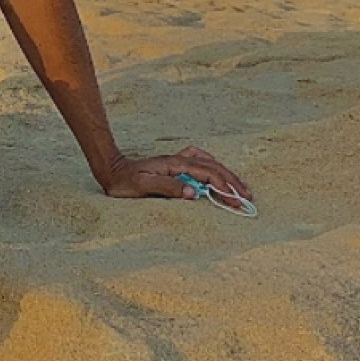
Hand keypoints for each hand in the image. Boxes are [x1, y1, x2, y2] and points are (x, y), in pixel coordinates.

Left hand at [100, 144, 254, 209]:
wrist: (111, 171)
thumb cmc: (124, 182)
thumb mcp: (143, 186)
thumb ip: (168, 187)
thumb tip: (194, 192)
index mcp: (176, 165)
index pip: (208, 174)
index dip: (225, 187)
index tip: (237, 201)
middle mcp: (180, 160)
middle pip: (214, 168)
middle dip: (233, 182)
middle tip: (248, 198)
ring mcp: (179, 161)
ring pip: (211, 165)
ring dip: (227, 176)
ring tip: (241, 188)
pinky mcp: (176, 165)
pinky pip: (202, 163)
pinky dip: (215, 168)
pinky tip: (218, 172)